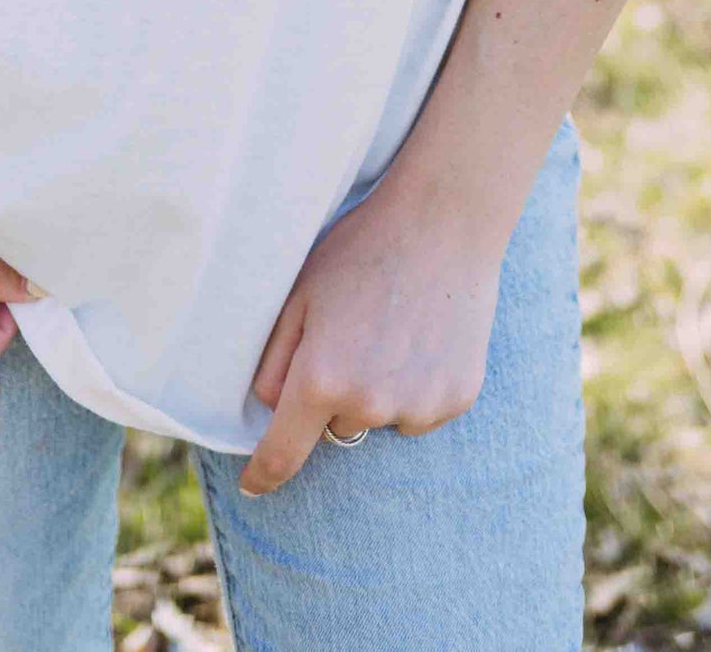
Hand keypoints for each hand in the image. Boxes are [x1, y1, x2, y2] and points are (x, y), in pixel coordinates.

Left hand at [239, 171, 505, 493]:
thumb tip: (268, 409)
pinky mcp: (457, 400)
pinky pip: (421, 411)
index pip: (283, 454)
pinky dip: (418, 386)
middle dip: (335, 395)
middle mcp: (369, 405)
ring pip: (381, 418)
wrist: (443, 222)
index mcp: (321, 379)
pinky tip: (425, 336)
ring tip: (394, 327)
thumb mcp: (298, 294)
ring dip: (379, 391)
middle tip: (353, 334)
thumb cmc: (361, 249)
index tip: (253, 488)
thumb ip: (272, 361)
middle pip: (337, 427)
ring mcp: (419, 406)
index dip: (263, 476)